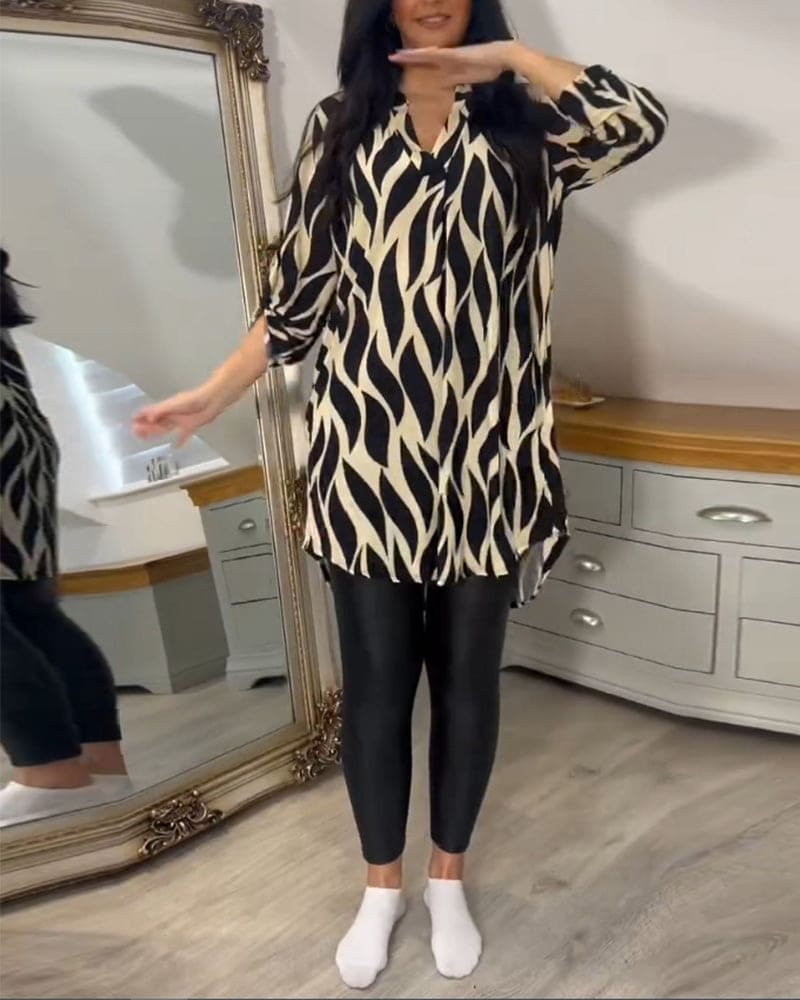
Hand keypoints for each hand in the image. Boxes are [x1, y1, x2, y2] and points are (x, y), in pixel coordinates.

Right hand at [132, 384, 220, 446]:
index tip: (131, 422)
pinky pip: (183, 435)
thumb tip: (149, 418)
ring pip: (164, 428)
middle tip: (135, 432)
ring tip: (146, 437)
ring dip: (155, 432)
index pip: (149, 413)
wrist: (211, 401)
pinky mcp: (190, 426)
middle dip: (145, 427)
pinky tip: (176, 446)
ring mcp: (180, 421)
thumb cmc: (194, 400)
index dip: (140, 417)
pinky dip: (179, 441)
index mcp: (166, 408)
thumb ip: (161, 411)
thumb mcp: (174, 405)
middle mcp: (171, 414)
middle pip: (155, 422)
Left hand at [389, 41, 521, 84]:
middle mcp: (451, 60)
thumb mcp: (477, 82)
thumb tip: (466, 105)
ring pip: (427, 56)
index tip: (408, 67)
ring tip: (396, 55)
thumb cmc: (495, 69)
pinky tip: (411, 55)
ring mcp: (452, 56)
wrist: (505, 57)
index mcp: (455, 67)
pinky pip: (436, 55)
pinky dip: (423, 55)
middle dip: (411, 59)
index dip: (420, 66)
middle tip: (393, 57)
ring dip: (412, 56)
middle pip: (426, 60)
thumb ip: (468, 89)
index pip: (433, 67)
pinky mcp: (455, 55)